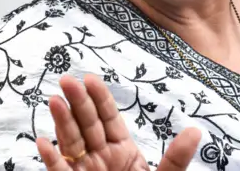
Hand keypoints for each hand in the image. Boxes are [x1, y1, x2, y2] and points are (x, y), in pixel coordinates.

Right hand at [36, 74, 200, 170]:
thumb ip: (176, 159)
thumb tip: (196, 131)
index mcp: (122, 150)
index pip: (108, 118)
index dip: (99, 98)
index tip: (90, 78)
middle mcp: (99, 157)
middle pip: (87, 125)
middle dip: (77, 103)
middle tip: (67, 80)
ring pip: (71, 143)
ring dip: (61, 122)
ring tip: (55, 100)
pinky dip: (52, 160)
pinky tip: (44, 144)